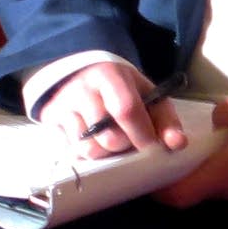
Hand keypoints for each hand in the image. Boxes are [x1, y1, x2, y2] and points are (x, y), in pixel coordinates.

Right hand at [37, 61, 185, 160]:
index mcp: (110, 76)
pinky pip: (71, 151)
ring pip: (88, 149)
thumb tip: (176, 143)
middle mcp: (82, 88)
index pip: (126, 109)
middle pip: (108, 137)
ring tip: (108, 140)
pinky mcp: (50, 119)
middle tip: (127, 140)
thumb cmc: (122, 90)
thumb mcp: (148, 96)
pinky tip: (91, 140)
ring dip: (104, 152)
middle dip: (124, 146)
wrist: (82, 75)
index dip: (142, 134)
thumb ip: (166, 120)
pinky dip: (85, 152)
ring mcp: (63, 104)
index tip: (150, 147)